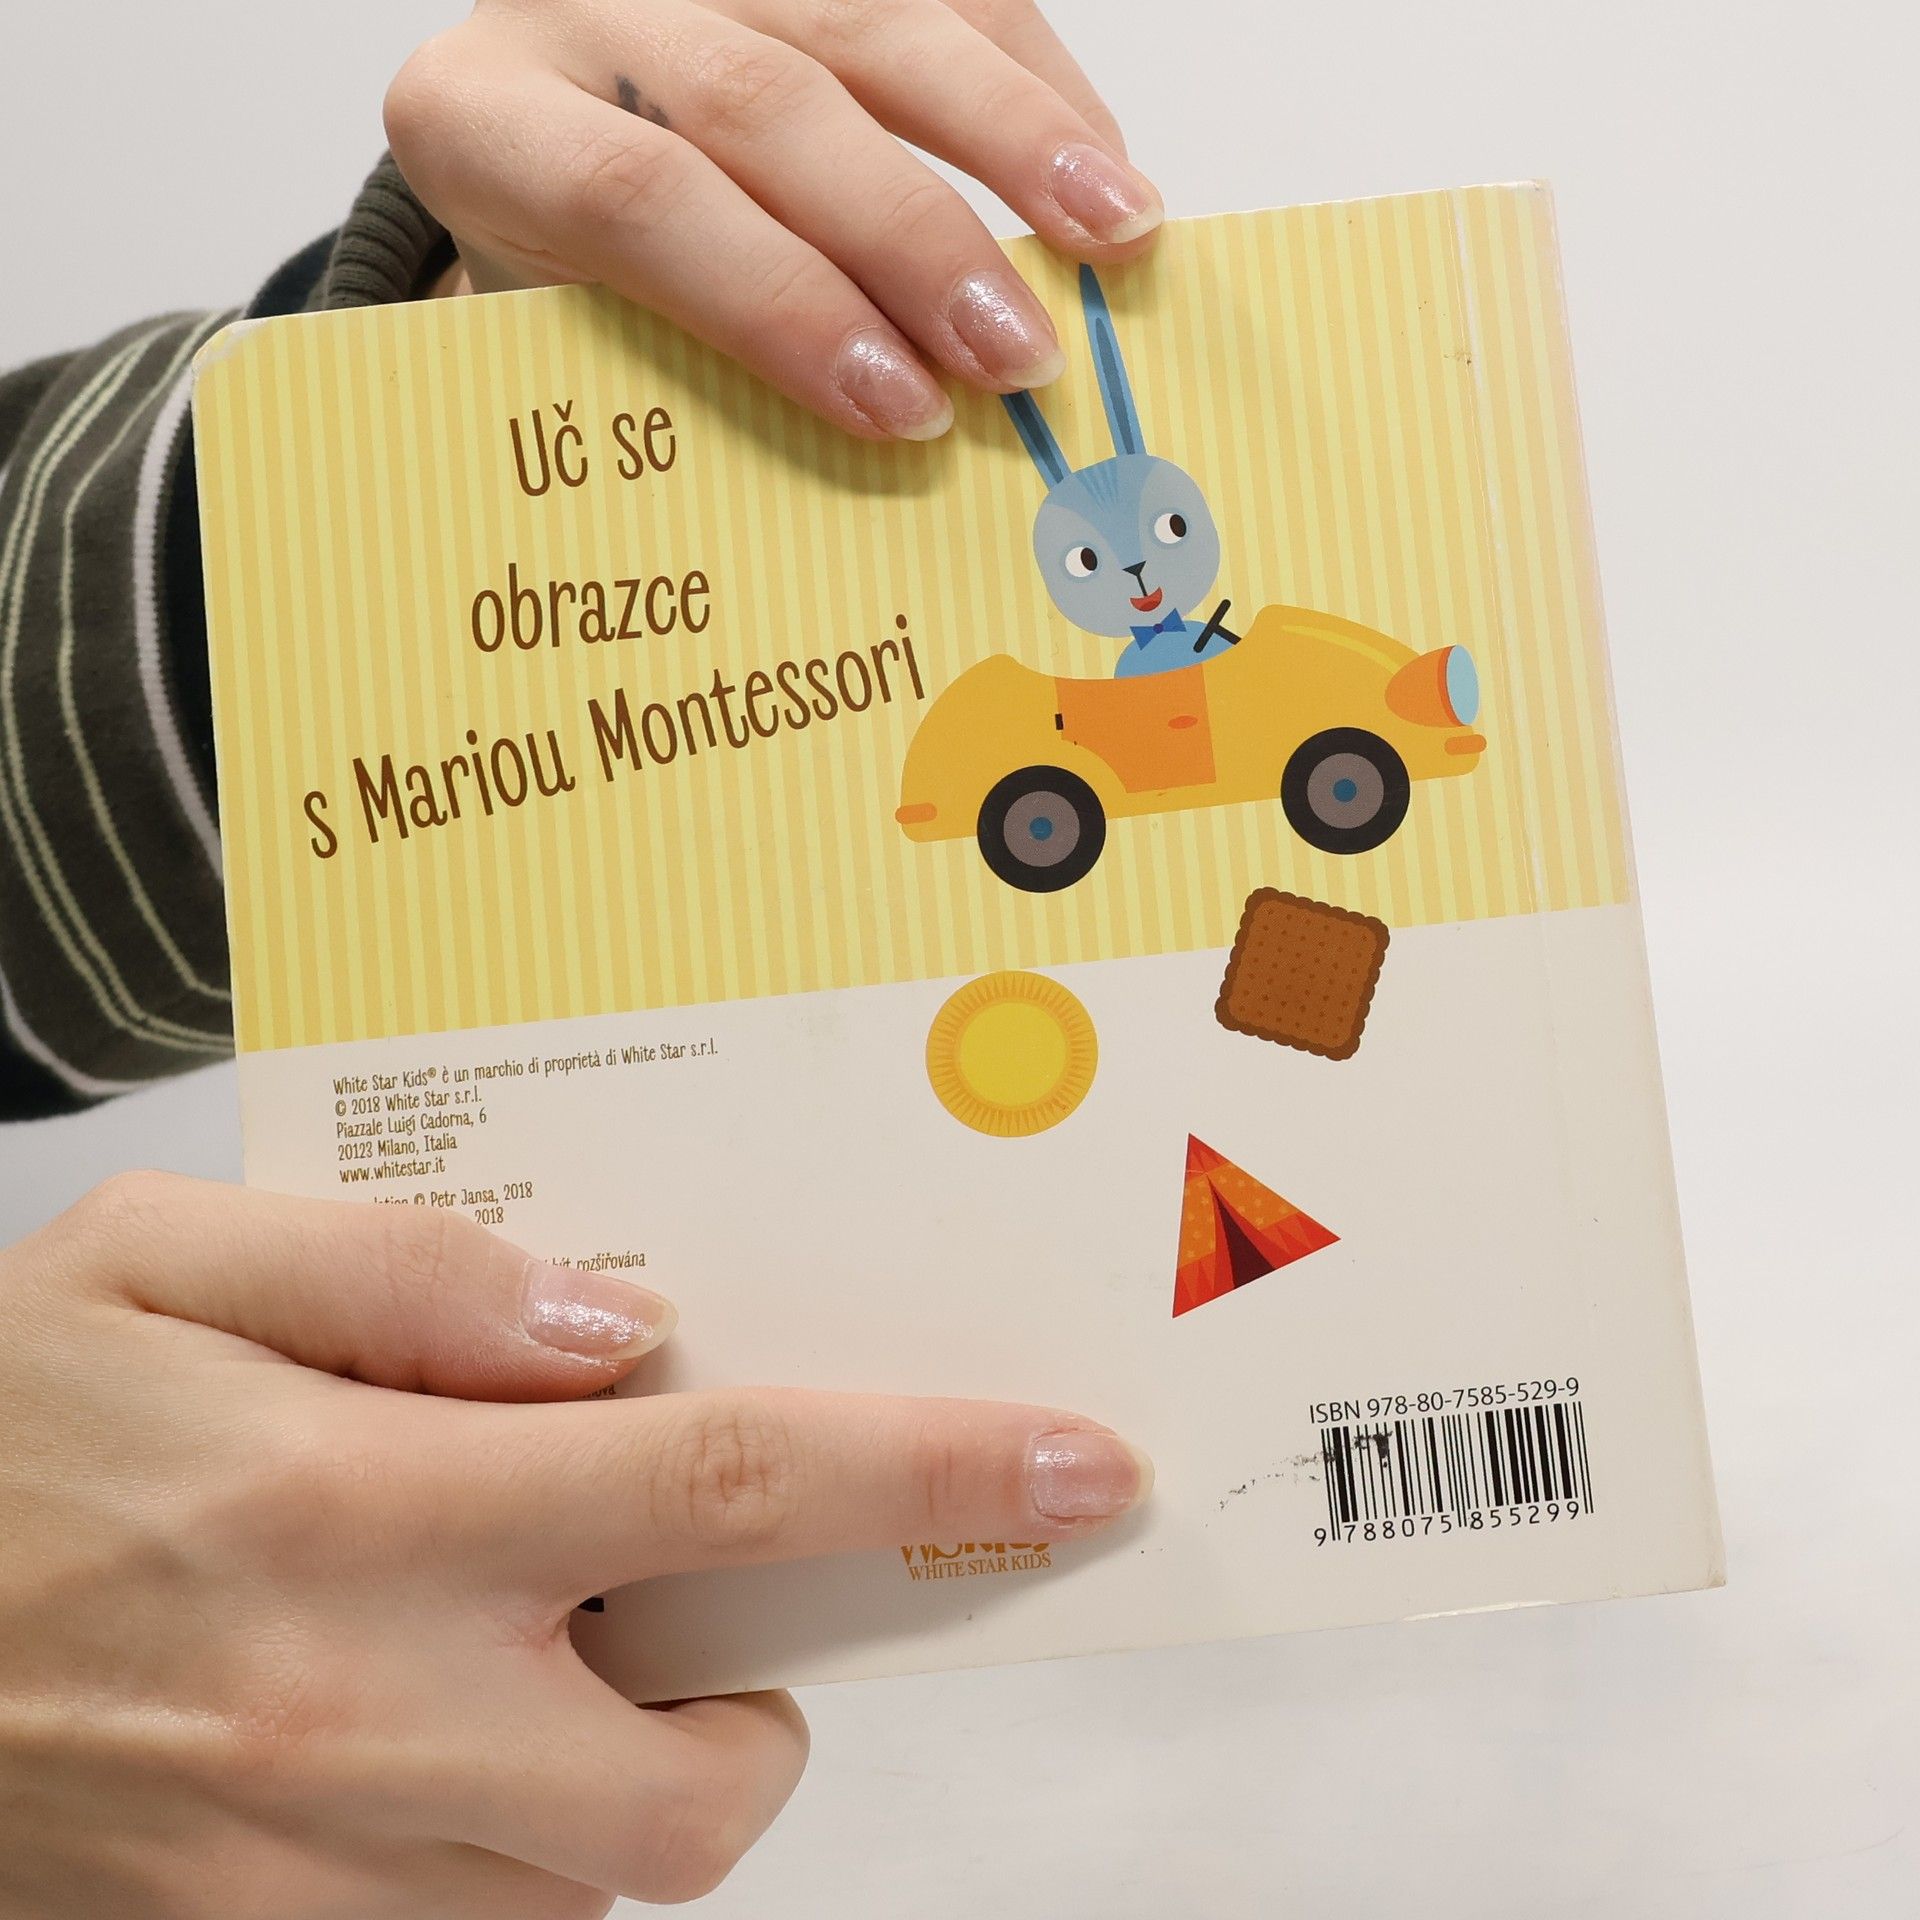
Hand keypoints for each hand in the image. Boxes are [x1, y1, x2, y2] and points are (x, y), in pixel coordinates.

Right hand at [0, 1174, 1149, 1915]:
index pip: (728, 1487)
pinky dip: (498, 1844)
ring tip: (512, 1657)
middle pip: (698, 1787)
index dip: (928, 1473)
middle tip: (683, 1621)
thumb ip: (410, 1276)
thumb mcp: (163, 1262)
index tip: (1070, 1466)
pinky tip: (412, 1733)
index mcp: (354, 1506)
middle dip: (753, 1718)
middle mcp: (352, 1715)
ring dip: (616, 1776)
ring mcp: (300, 1873)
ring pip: (585, 1886)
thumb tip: (613, 1327)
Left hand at [384, 0, 1162, 439]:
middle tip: (1019, 356)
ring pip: (872, 21)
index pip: (634, 200)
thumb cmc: (569, 287)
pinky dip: (1034, 80)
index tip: (900, 407)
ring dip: (1013, 136)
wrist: (543, 159)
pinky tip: (1098, 164)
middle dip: (914, 239)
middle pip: (768, 108)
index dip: (779, 304)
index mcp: (482, 125)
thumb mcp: (581, 347)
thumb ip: (689, 380)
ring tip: (1114, 231)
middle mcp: (580, 14)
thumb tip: (876, 474)